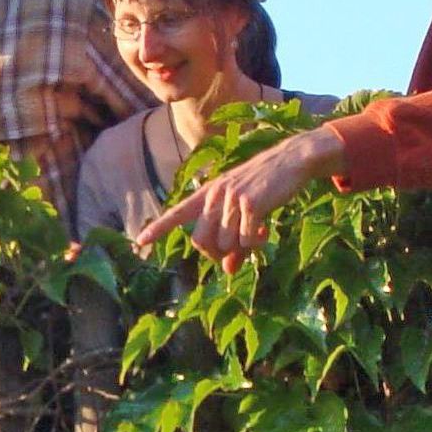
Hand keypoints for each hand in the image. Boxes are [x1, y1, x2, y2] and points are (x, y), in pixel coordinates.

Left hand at [136, 126, 346, 271]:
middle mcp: (215, 195)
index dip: (159, 228)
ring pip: (224, 243)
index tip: (139, 241)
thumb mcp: (244, 210)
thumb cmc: (266, 185)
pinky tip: (266, 230)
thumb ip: (233, 240)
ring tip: (258, 234)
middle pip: (200, 241)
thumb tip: (227, 271)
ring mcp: (231, 198)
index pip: (178, 212)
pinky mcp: (251, 204)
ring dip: (242, 248)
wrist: (292, 159)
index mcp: (209, 193)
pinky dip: (256, 243)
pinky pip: (246, 240)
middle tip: (237, 252)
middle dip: (216, 254)